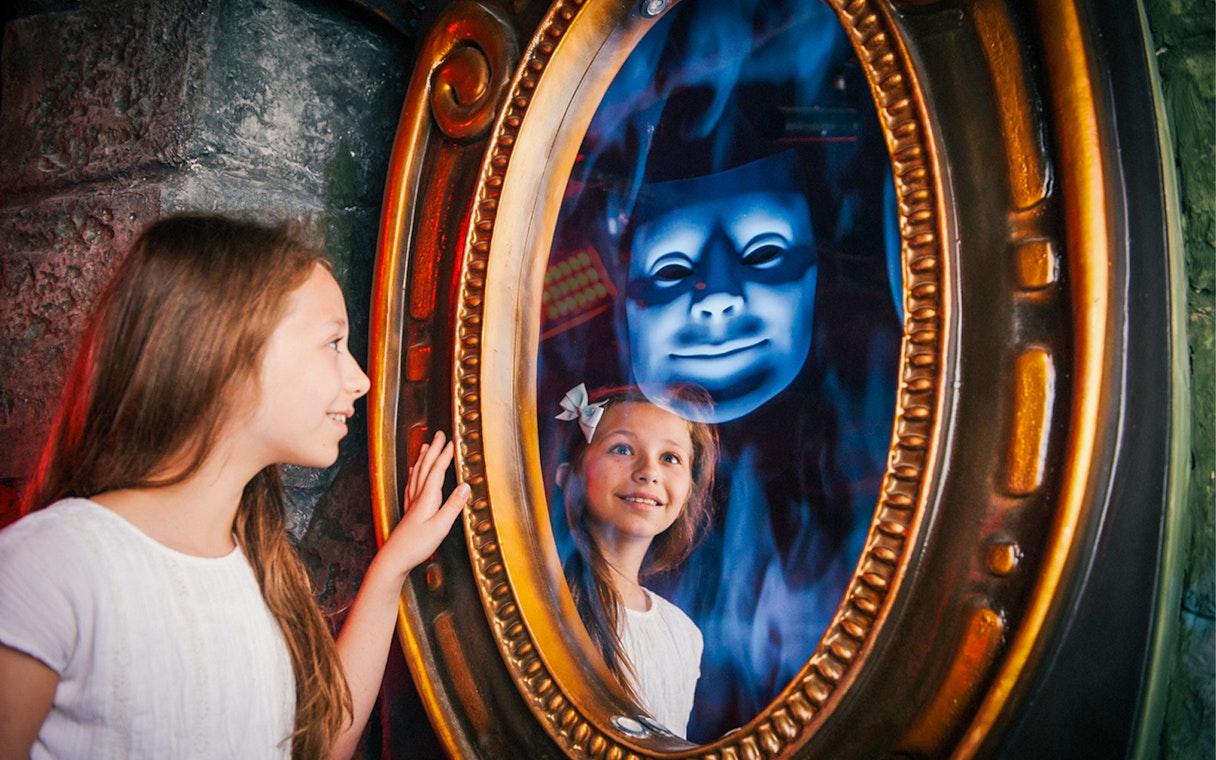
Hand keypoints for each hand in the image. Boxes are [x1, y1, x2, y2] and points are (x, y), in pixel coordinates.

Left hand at [379, 431, 469, 575]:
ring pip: (417, 473)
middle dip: (434, 449)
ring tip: (427, 445)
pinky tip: (414, 471)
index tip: (452, 442)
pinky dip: (414, 473)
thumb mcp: (441, 526)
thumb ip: (454, 505)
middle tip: (440, 434)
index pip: (437, 471)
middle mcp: (418, 497)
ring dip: (423, 458)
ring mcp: (412, 503)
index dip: (445, 455)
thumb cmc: (416, 545)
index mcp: (427, 498)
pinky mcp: (409, 510)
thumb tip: (465, 487)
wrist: (394, 558)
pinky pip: (412, 484)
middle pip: (426, 467)